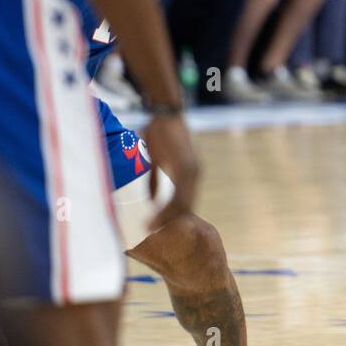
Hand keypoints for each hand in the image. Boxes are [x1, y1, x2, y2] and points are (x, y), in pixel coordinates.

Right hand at [142, 113, 200, 230]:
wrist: (166, 113)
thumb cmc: (160, 134)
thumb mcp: (157, 161)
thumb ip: (156, 182)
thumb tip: (152, 200)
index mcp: (191, 174)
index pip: (185, 201)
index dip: (174, 215)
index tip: (160, 227)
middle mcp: (195, 175)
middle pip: (185, 206)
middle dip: (170, 221)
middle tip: (153, 232)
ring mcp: (191, 172)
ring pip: (181, 204)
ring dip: (165, 218)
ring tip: (150, 228)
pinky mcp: (184, 167)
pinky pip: (176, 194)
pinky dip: (165, 207)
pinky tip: (154, 215)